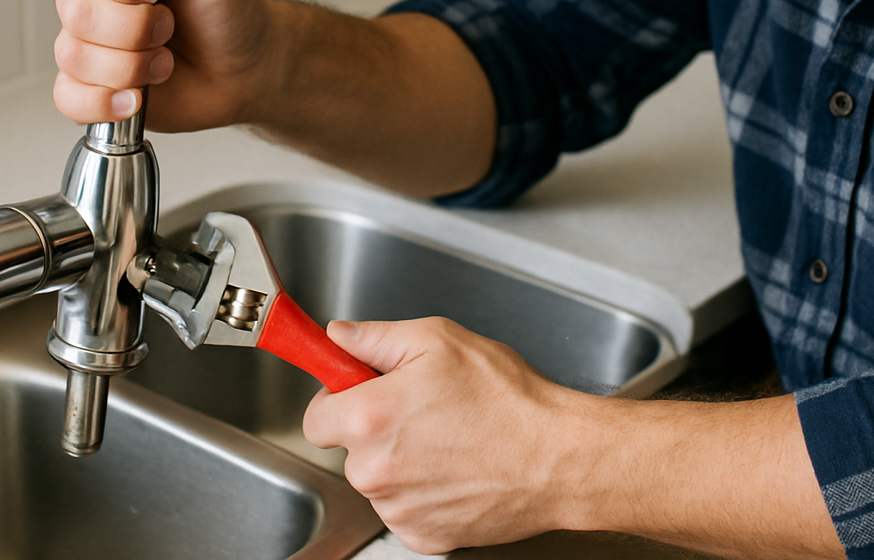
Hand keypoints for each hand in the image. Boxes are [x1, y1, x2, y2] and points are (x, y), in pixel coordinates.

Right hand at [53, 0, 279, 130]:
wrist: (248, 67)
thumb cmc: (230, 8)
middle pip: (74, 9)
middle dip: (135, 26)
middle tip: (170, 25)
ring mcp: (90, 43)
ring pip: (73, 55)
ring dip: (131, 64)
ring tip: (163, 60)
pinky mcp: (92, 87)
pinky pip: (68, 98)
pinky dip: (104, 102)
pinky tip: (137, 96)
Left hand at [301, 317, 587, 554]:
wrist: (559, 457)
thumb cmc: (508, 399)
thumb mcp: (439, 340)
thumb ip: (376, 338)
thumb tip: (339, 337)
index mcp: (369, 416)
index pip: (314, 417)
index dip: (338, 399)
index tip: (359, 392)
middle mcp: (375, 470)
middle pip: (349, 449)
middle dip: (376, 428)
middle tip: (421, 408)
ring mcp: (398, 508)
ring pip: (378, 480)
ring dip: (400, 461)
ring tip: (449, 438)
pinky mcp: (423, 536)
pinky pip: (405, 509)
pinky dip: (423, 493)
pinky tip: (456, 469)